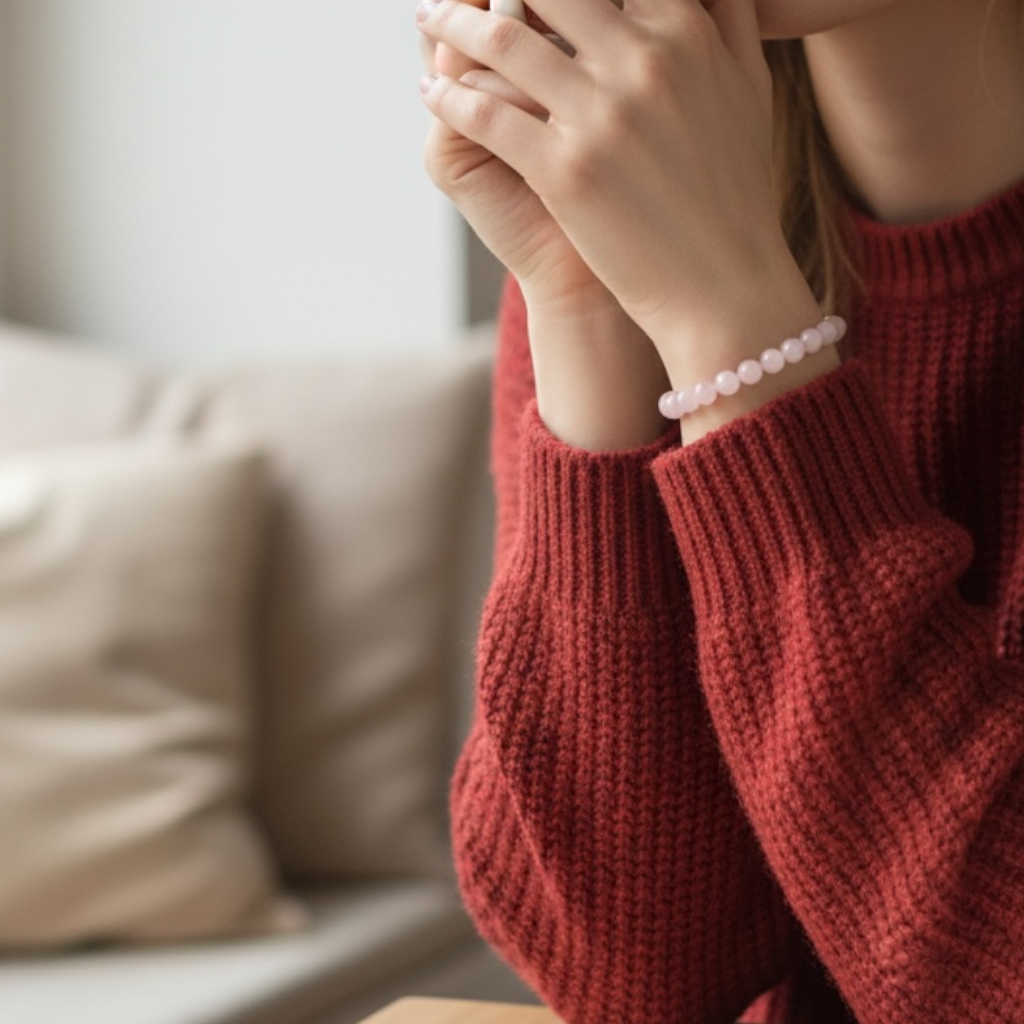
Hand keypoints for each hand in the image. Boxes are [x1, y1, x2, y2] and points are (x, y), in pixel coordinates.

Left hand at [418, 0, 818, 366]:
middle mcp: (643, 62)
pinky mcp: (566, 172)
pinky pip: (485, 115)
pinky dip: (447, 97)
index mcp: (685, 30)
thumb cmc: (734, 190)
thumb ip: (722, 16)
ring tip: (431, 16)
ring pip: (502, 43)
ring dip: (453, 22)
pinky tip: (430, 90)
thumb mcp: (748, 85)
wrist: (722, 284)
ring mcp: (601, 118)